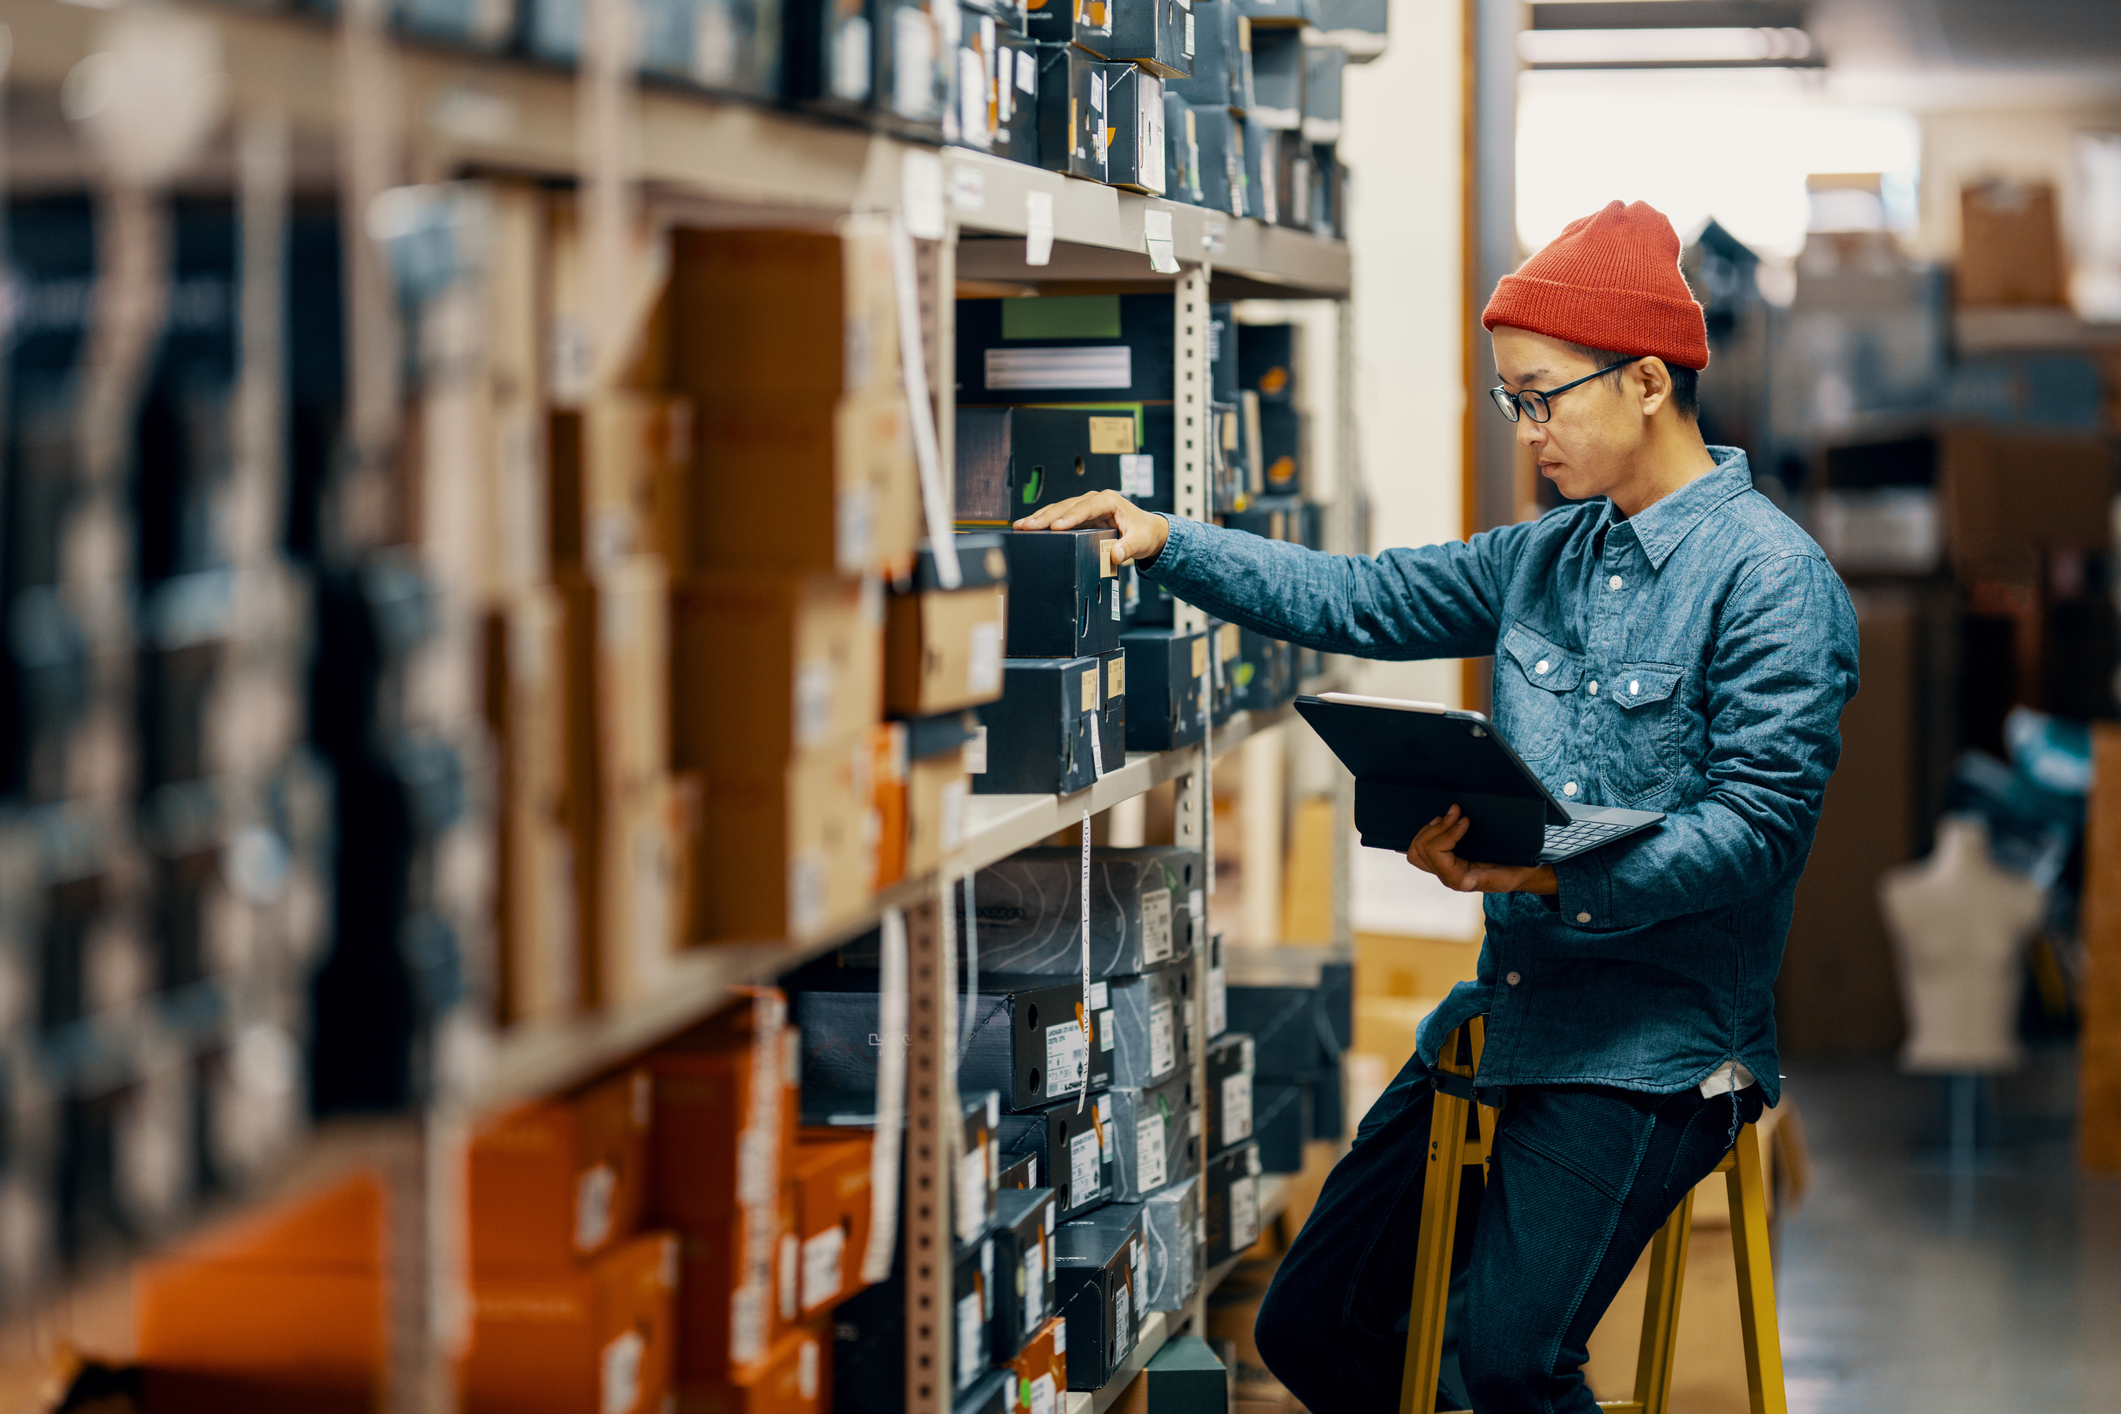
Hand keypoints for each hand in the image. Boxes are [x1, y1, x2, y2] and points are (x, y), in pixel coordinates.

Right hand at [1013, 491, 1169, 567]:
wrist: (1147, 531)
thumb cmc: (1144, 533)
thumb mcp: (1141, 541)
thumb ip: (1129, 548)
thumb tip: (1116, 555)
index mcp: (1109, 500)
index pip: (1085, 507)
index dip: (1069, 517)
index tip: (1055, 527)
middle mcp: (1095, 500)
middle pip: (1066, 507)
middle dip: (1046, 516)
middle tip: (1027, 526)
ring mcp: (1085, 507)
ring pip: (1059, 509)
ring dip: (1040, 518)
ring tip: (1021, 526)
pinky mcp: (1080, 516)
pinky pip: (1059, 516)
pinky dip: (1044, 521)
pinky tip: (1029, 526)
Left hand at [1406, 805, 1559, 895]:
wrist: (1522, 870)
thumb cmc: (1515, 872)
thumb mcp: (1505, 876)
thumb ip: (1485, 880)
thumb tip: (1465, 883)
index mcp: (1457, 878)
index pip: (1436, 853)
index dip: (1447, 832)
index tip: (1465, 820)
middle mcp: (1446, 874)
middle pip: (1421, 850)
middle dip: (1437, 828)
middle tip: (1456, 811)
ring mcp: (1442, 867)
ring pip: (1417, 850)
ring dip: (1429, 829)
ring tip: (1447, 816)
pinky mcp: (1444, 859)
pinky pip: (1423, 848)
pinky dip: (1428, 833)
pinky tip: (1441, 823)